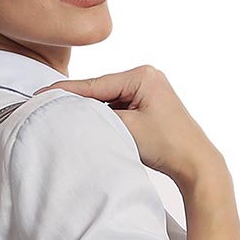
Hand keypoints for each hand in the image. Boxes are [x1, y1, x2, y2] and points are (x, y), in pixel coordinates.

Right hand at [35, 64, 226, 190]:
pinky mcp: (148, 104)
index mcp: (143, 75)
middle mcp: (146, 76)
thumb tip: (78, 110)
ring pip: (109, 99)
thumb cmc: (168, 146)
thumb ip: (101, 116)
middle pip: (102, 89)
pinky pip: (120, 108)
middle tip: (48, 104)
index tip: (44, 92)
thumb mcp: (128, 129)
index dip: (69, 90)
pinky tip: (90, 123)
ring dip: (92, 110)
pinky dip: (106, 116)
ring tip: (65, 116)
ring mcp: (148, 90)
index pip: (97, 83)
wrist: (196, 163)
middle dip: (78, 100)